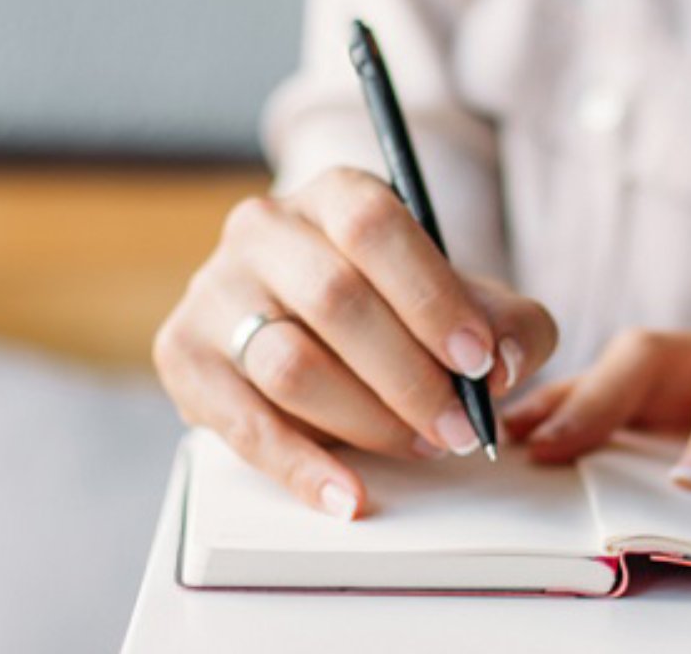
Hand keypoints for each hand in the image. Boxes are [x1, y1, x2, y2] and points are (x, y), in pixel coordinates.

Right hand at [154, 166, 557, 518]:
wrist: (309, 327)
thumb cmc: (395, 309)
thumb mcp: (463, 301)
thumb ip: (507, 322)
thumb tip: (505, 360)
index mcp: (333, 195)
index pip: (374, 225)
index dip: (430, 294)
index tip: (478, 360)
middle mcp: (264, 229)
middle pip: (334, 298)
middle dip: (410, 375)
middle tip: (460, 429)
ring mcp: (215, 291)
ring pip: (288, 364)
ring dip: (366, 419)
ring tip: (420, 447)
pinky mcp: (183, 355)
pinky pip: (242, 424)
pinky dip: (301, 467)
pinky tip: (347, 495)